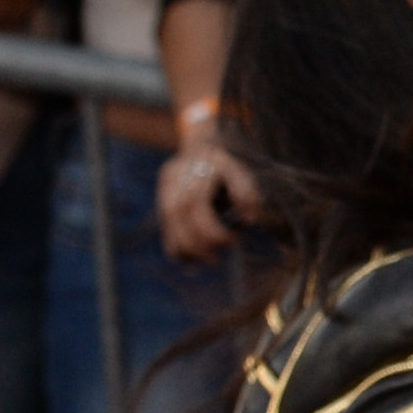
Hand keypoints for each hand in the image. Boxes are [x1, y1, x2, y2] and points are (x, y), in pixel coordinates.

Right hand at [156, 137, 258, 260]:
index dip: (212, 228)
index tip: (232, 241)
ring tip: (203, 264)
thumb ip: (247, 195)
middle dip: (197, 241)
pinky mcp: (161, 202)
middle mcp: (177, 176)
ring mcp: (165, 188)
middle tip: (216, 259)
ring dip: (185, 249)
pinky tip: (190, 263)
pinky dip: (176, 248)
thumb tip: (250, 220)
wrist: (203, 148)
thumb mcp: (242, 174)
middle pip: (177, 213)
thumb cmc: (228, 167)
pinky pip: (165, 229)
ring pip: (167, 223)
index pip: (196, 202)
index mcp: (198, 167)